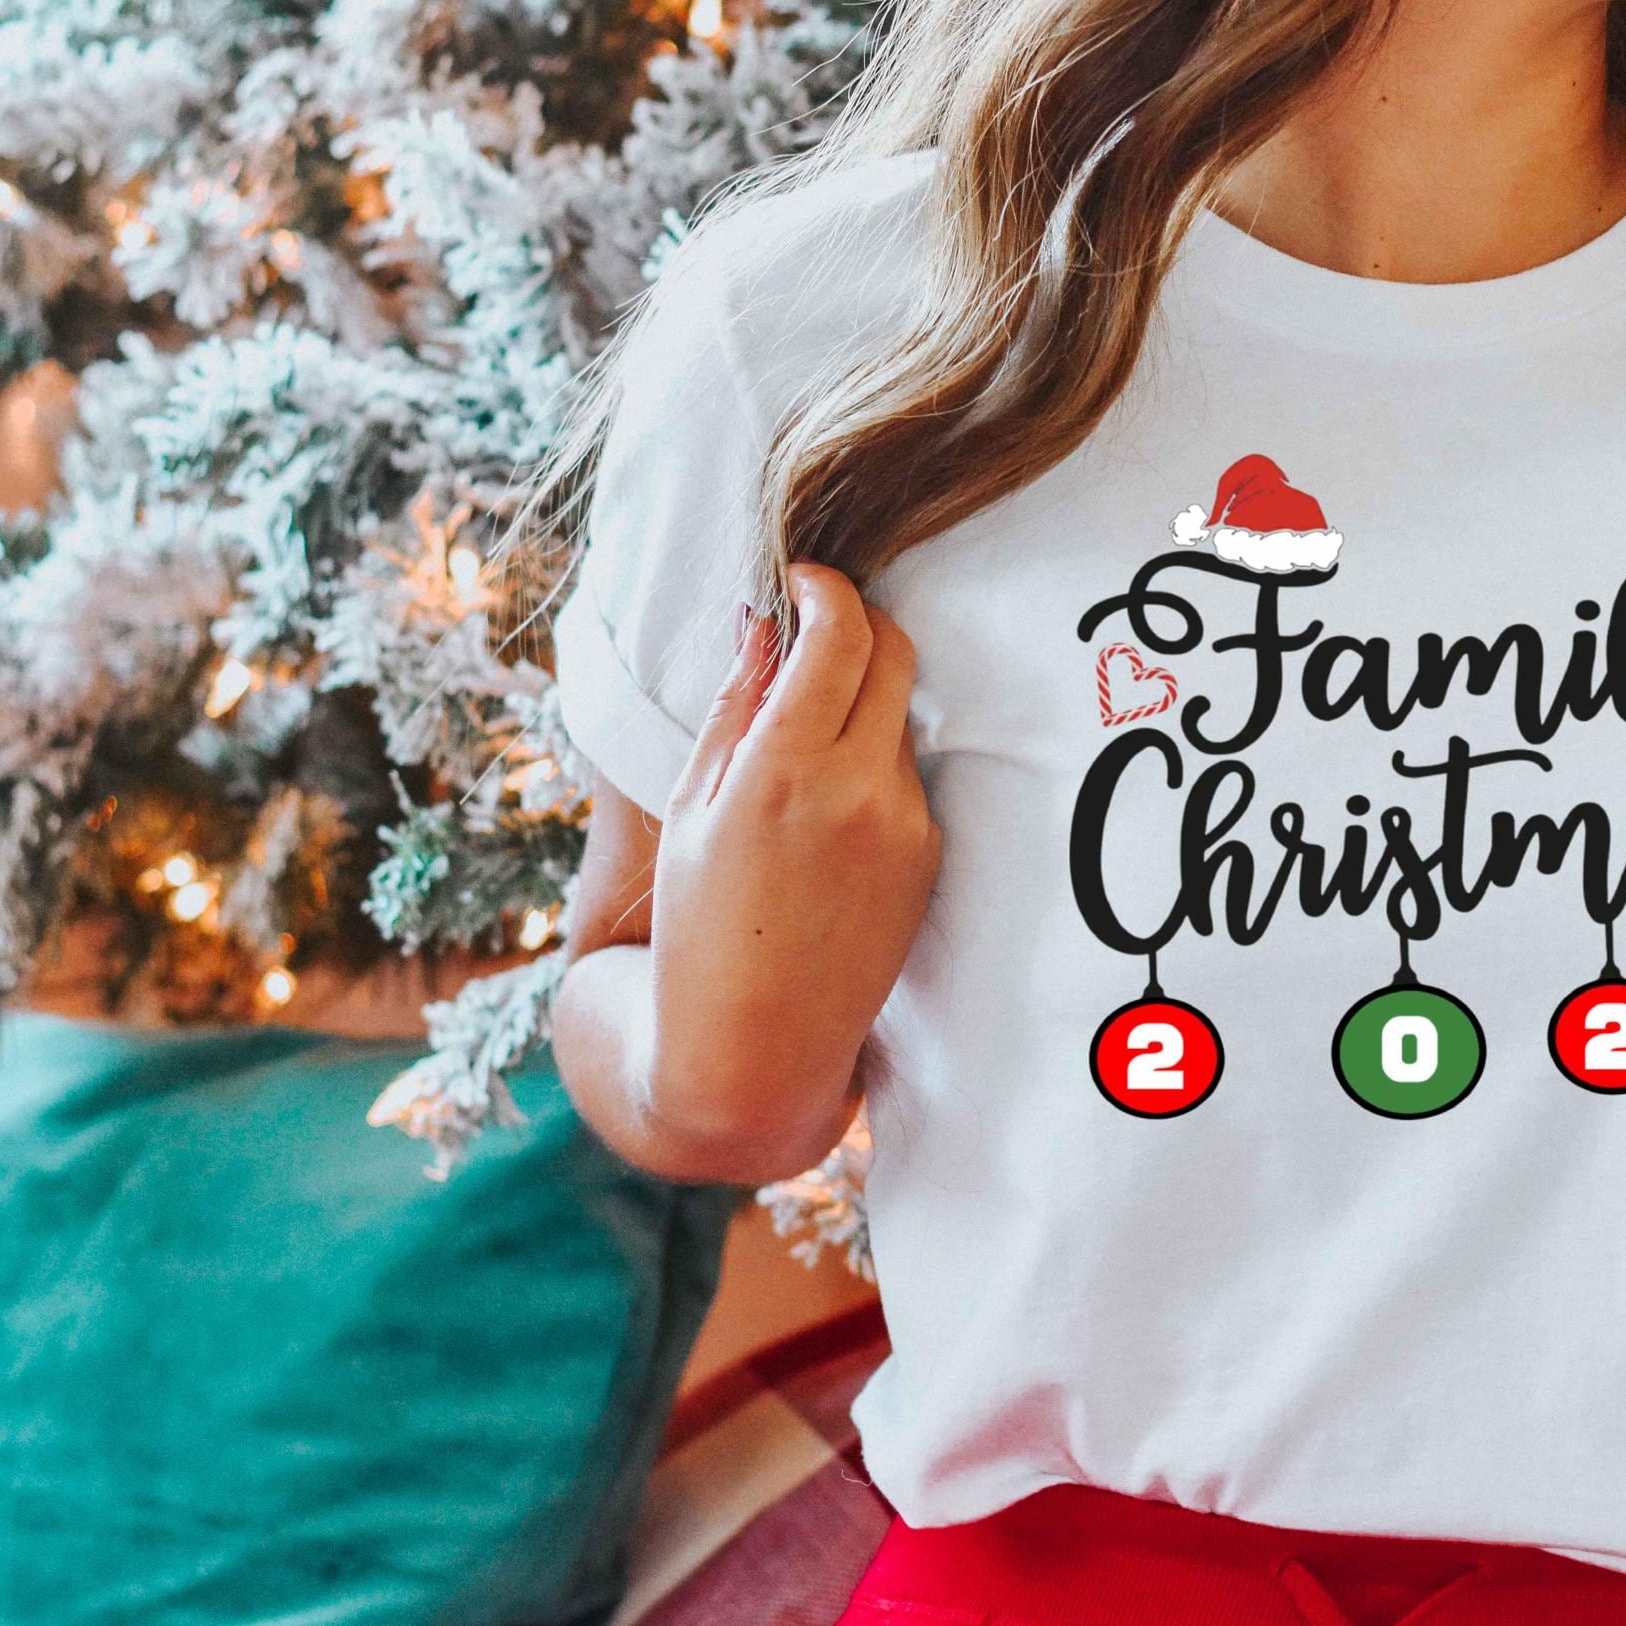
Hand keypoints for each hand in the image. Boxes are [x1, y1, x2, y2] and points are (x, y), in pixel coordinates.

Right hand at [645, 562, 939, 1151]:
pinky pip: (907, 776)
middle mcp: (860, 789)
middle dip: (857, 622)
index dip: (825, 588)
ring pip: (900, 715)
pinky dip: (872, 762)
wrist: (755, 1046)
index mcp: (786, 770)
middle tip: (813, 626)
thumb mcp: (694, 807)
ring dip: (860, 699)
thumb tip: (765, 621)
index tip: (801, 579)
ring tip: (801, 738)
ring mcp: (907, 823)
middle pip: (895, 652)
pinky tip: (826, 810)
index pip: (841, 632)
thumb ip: (737, 706)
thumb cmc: (700, 925)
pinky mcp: (931, 855)